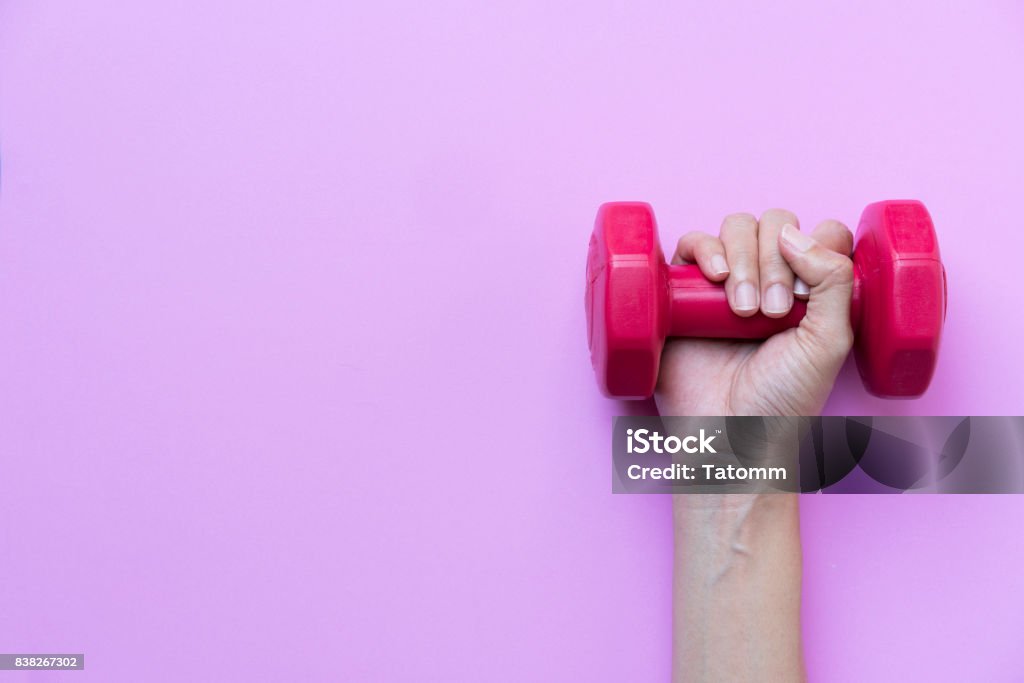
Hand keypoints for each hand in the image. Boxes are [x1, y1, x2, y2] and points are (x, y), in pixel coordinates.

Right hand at [655, 209, 854, 416]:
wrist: (727, 434)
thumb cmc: (782, 401)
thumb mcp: (829, 342)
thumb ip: (833, 281)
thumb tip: (793, 233)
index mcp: (810, 290)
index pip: (819, 233)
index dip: (814, 247)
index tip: (804, 294)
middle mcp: (770, 278)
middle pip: (775, 224)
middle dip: (773, 261)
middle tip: (770, 312)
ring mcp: (725, 282)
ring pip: (735, 227)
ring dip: (743, 259)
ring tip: (742, 309)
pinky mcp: (685, 290)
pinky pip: (691, 243)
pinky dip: (704, 249)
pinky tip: (714, 276)